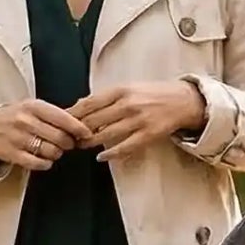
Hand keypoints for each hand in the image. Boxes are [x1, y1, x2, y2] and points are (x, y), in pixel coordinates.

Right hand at [0, 99, 92, 171]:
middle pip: (60, 137)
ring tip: (53, 150)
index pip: (63, 118)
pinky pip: (38, 163)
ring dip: (57, 153)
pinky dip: (46, 163)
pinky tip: (44, 159)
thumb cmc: (16, 116)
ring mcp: (17, 138)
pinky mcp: (11, 154)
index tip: (87, 134)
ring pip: (51, 151)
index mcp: (34, 107)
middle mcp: (25, 121)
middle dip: (69, 143)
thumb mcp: (33, 108)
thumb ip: (55, 114)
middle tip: (67, 144)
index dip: (79, 128)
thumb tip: (82, 124)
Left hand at [69, 79, 208, 160]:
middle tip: (67, 138)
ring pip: (106, 135)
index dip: (72, 115)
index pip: (89, 103)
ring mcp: (138, 120)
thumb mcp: (129, 87)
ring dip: (90, 143)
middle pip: (93, 120)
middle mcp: (128, 104)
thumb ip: (107, 96)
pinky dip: (111, 154)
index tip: (61, 122)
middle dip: (78, 131)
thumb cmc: (154, 93)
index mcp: (121, 90)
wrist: (183, 100)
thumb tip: (80, 104)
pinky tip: (101, 157)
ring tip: (81, 146)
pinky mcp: (148, 135)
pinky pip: (125, 147)